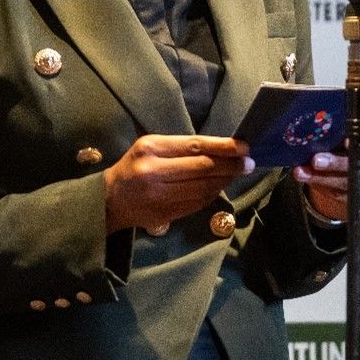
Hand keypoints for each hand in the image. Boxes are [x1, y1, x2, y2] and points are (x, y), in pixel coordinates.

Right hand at [103, 135, 253, 233]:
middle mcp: (154, 172)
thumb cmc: (134, 166)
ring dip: (225, 180)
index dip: (223, 147)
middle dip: (230, 165)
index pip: (194, 146)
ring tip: (238, 173)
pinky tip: (221, 186)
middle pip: (202, 168)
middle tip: (249, 163)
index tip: (244, 147)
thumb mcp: (150, 147)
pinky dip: (213, 194)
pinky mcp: (165, 213)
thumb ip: (181, 148)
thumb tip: (222, 149)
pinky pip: (197, 203)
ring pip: (203, 188)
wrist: (110, 199)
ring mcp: (159, 196)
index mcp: (150, 149)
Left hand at [293, 129, 359, 221]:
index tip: (346, 142)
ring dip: (325, 178)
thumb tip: (311, 138)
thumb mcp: (339, 140)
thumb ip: (332, 139)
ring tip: (305, 172)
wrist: (345, 175)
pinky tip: (311, 180)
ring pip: (354, 183)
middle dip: (337, 162)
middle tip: (316, 160)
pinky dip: (325, 188)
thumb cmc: (343, 150)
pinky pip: (346, 196)